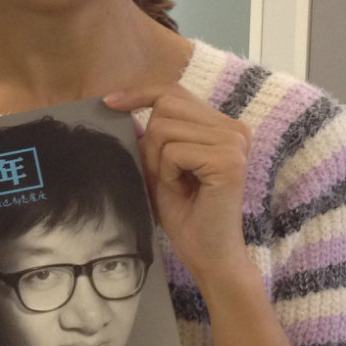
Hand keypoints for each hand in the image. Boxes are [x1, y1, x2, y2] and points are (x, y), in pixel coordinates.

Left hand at [105, 84, 252, 291]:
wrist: (208, 254)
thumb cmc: (185, 213)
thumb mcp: (160, 165)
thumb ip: (149, 136)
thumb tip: (120, 104)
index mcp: (223, 125)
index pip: (174, 92)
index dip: (140, 94)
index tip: (110, 102)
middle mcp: (235, 128)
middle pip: (166, 106)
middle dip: (152, 142)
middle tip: (166, 174)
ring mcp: (234, 142)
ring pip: (165, 128)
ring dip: (160, 161)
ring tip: (178, 184)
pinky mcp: (228, 160)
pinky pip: (173, 152)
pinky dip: (168, 173)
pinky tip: (185, 190)